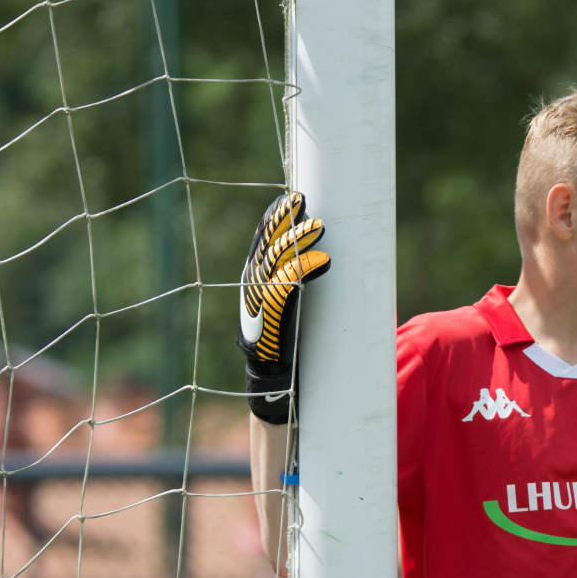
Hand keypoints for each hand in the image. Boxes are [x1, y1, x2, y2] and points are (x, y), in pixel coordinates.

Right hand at [238, 191, 328, 423]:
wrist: (274, 380)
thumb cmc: (287, 340)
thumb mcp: (286, 302)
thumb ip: (293, 279)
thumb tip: (321, 255)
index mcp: (255, 278)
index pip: (263, 239)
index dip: (276, 216)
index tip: (293, 197)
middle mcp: (254, 285)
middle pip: (269, 244)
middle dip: (286, 222)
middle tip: (305, 204)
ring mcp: (261, 301)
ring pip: (278, 262)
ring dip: (299, 241)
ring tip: (318, 227)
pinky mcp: (274, 318)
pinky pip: (287, 288)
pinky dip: (304, 271)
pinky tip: (322, 260)